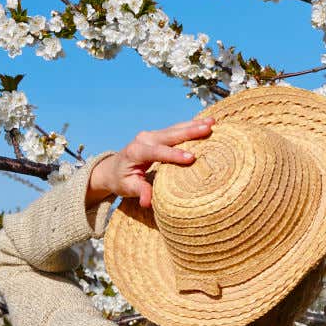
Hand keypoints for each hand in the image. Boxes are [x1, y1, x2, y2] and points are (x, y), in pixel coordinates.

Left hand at [86, 118, 214, 207]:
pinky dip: (191, 126)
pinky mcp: (158, 135)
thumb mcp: (128, 188)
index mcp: (136, 152)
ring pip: (175, 129)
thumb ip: (140, 192)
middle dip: (190, 132)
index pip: (157, 152)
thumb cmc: (121, 180)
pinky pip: (176, 130)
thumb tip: (147, 203)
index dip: (174, 155)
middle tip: (208, 129)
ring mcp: (151, 135)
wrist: (112, 168)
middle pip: (170, 135)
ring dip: (194, 125)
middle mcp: (144, 139)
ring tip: (212, 122)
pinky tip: (205, 122)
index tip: (191, 158)